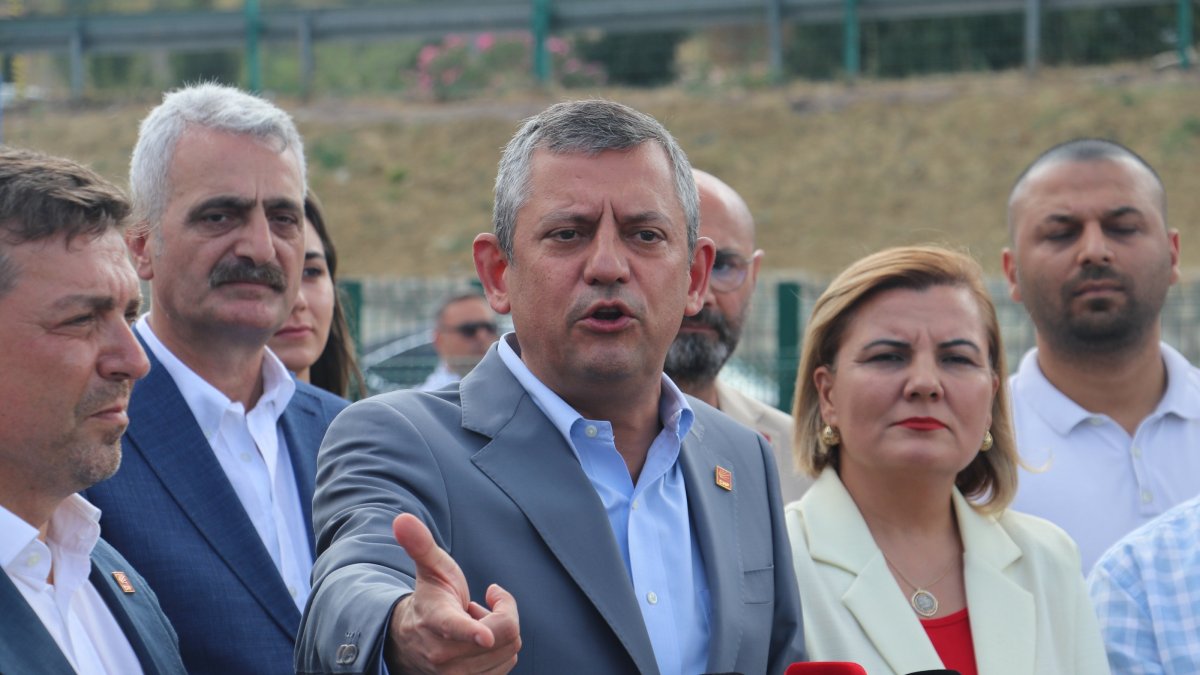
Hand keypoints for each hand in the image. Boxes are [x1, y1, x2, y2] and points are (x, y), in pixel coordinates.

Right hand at [384, 514, 520, 673]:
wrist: (413, 641)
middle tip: (483, 603)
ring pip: (510, 649)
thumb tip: (402, 519)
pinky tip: (483, 640)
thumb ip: (420, 545)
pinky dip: (502, 649)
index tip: (485, 634)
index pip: (455, 627)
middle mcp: (443, 654)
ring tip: (478, 623)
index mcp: (436, 621)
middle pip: (502, 633)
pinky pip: (509, 664)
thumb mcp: (429, 569)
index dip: (473, 631)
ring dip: (500, 632)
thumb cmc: (431, 598)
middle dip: (503, 612)